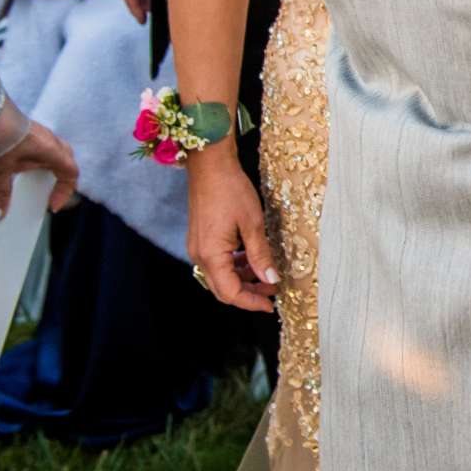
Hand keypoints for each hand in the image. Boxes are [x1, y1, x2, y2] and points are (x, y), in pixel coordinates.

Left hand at [0, 121, 77, 220]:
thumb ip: (0, 193)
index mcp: (52, 151)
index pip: (70, 173)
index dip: (65, 191)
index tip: (52, 205)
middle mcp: (50, 140)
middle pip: (67, 160)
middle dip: (61, 178)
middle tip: (50, 191)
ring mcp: (39, 132)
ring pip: (54, 151)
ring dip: (48, 166)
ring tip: (32, 177)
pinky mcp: (26, 128)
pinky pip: (39, 145)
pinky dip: (35, 157)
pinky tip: (17, 162)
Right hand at [186, 159, 279, 311]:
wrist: (210, 165)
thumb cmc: (231, 190)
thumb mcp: (253, 224)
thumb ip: (261, 255)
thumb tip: (271, 279)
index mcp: (211, 255)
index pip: (230, 292)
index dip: (251, 302)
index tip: (271, 305)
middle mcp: (200, 256)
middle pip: (223, 288)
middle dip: (248, 293)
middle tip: (272, 293)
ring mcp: (198, 247)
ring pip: (221, 276)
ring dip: (243, 279)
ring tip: (267, 275)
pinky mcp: (201, 239)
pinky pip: (218, 262)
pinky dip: (235, 265)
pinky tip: (252, 259)